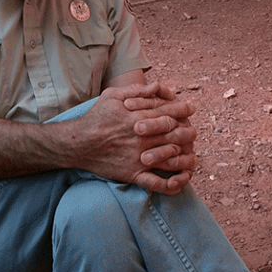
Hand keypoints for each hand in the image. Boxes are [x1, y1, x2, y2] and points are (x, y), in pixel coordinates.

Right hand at [73, 82, 195, 194]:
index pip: (169, 112)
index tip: (190, 108)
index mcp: (140, 118)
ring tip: (193, 157)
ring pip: (171, 159)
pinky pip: (157, 183)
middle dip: (189, 132)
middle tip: (194, 132)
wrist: (77, 144)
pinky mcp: (133, 174)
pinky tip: (183, 180)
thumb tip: (157, 86)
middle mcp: (143, 138)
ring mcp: (139, 157)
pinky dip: (173, 184)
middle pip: (175, 135)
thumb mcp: (113, 96)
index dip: (183, 109)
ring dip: (187, 158)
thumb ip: (137, 90)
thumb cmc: (96, 117)